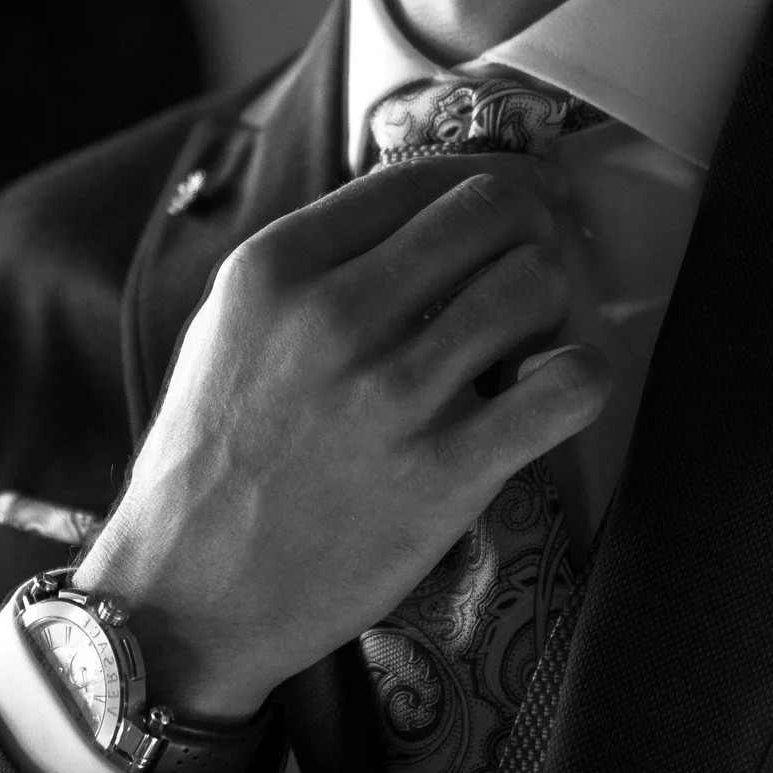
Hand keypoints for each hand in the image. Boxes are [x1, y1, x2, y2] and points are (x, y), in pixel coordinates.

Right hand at [73, 157, 610, 719]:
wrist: (189, 596)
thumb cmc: (213, 460)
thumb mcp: (229, 327)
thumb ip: (315, 264)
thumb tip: (423, 216)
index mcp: (277, 267)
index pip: (420, 176)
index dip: (488, 180)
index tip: (520, 202)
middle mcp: (335, 315)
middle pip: (491, 211)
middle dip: (530, 229)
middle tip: (533, 264)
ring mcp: (394, 394)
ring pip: (535, 282)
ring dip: (553, 302)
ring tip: (531, 337)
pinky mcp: (446, 471)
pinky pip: (567, 386)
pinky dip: (582, 376)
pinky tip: (556, 390)